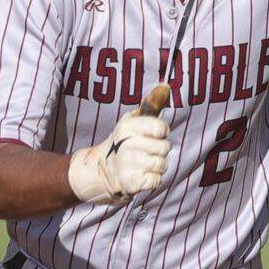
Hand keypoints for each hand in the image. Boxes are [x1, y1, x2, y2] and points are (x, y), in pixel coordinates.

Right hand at [68, 84, 170, 205]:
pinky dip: (152, 180)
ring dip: (156, 166)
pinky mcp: (131, 183)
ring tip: (142, 164)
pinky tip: (141, 176)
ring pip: (162, 164)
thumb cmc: (124, 142)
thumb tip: (166, 86)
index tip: (151, 135)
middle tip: (144, 152)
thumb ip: (152, 104)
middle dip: (159, 151)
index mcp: (128, 126)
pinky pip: (157, 181)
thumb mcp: (134, 121)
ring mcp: (128, 164)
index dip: (161, 133)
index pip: (161, 128)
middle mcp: (127, 144)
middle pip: (165, 148)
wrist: (102, 170)